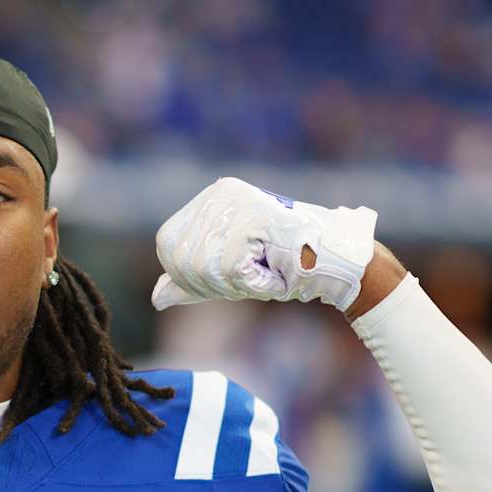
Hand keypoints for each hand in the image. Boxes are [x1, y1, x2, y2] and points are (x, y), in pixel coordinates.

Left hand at [151, 176, 376, 312]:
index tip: (226, 280)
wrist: (335, 265)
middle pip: (182, 258)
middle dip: (214, 284)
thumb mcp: (228, 277)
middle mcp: (219, 192)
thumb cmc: (285, 267)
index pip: (167, 245)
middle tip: (251, 277)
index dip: (187, 275)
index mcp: (208, 200)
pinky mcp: (256, 216)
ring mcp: (238, 201)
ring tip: (265, 271)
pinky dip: (255, 283)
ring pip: (205, 266)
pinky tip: (275, 270)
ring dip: (236, 285)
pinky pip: (231, 270)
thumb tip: (156, 298)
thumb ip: (192, 282)